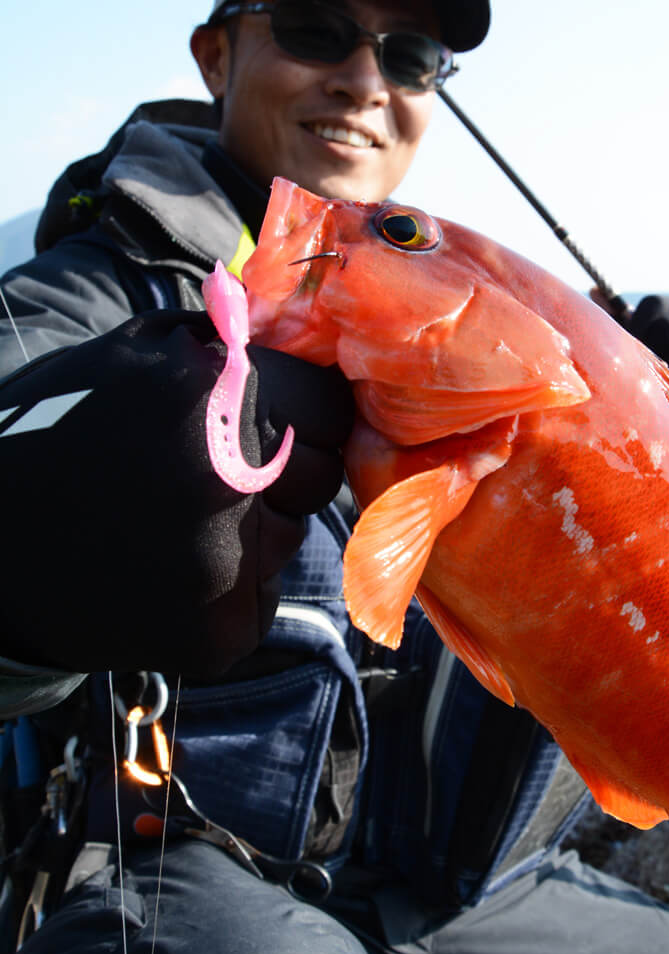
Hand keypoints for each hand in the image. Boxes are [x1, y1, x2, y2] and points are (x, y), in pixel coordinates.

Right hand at [0, 310, 351, 677]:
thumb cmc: (53, 432)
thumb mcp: (127, 353)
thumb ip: (217, 337)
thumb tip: (283, 319)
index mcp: (211, 397)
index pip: (330, 409)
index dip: (303, 417)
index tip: (275, 428)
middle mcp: (229, 481)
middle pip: (318, 477)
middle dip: (278, 476)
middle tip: (199, 482)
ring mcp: (225, 564)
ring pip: (287, 541)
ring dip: (246, 535)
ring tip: (165, 529)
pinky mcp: (218, 633)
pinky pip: (256, 601)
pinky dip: (220, 594)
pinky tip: (158, 579)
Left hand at [628, 295, 668, 412]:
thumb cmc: (663, 367)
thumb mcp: (639, 344)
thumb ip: (617, 320)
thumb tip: (593, 291)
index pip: (654, 306)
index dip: (639, 330)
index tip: (633, 353)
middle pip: (667, 328)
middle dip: (654, 354)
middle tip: (648, 374)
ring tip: (665, 385)